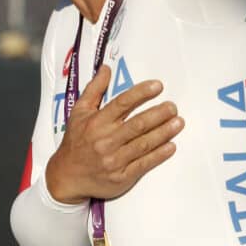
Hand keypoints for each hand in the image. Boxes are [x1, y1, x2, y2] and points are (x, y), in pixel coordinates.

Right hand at [45, 64, 183, 203]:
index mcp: (96, 122)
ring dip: (163, 133)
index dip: (141, 93)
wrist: (67, 177)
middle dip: (158, 114)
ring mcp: (114, 160)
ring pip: (143, 144)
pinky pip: (143, 164)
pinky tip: (171, 146)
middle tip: (173, 107)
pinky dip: (159, 155)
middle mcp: (105, 140)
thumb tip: (106, 68)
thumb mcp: (79, 112)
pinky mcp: (121, 177)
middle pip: (137, 124)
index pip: (122, 103)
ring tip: (178, 123)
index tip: (158, 86)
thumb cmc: (75, 142)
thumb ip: (94, 89)